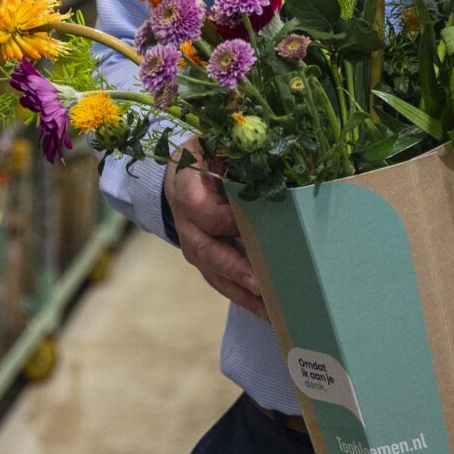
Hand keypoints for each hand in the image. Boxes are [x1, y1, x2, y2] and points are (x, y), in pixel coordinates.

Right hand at [166, 140, 264, 314]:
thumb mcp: (212, 141)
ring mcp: (195, 247)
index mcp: (186, 189)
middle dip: (238, 270)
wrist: (178, 174)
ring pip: (217, 276)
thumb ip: (235, 146)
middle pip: (209, 253)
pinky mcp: (206, 263)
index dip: (228, 220)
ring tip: (275, 311)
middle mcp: (187, 224)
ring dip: (246, 295)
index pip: (204, 211)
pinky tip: (272, 312)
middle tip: (265, 285)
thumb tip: (273, 147)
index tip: (256, 224)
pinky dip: (247, 300)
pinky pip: (225, 285)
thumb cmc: (205, 153)